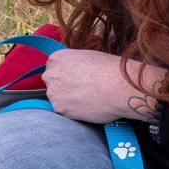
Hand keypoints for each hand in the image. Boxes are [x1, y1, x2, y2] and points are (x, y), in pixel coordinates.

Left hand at [41, 48, 166, 123]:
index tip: (75, 79)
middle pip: (52, 83)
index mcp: (56, 58)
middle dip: (63, 87)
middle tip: (81, 91)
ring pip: (57, 98)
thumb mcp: (87, 56)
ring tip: (86, 100)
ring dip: (67, 100)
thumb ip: (74, 63)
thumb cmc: (109, 68)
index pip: (53, 68)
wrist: (118, 86)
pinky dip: (73, 111)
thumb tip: (74, 71)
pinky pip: (64, 111)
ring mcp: (53, 93)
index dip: (65, 74)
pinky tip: (87, 107)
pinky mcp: (59, 109)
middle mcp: (50, 75)